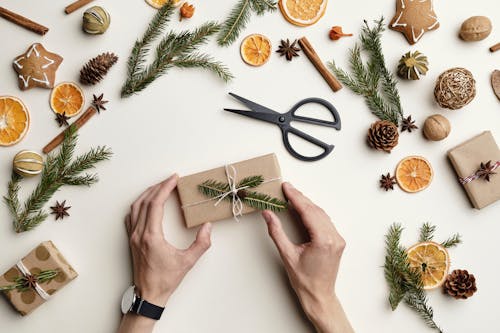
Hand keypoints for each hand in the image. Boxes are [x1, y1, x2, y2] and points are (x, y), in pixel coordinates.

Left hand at [119, 174, 210, 332]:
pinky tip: (146, 203)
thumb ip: (201, 243)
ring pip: (135, 207)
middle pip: (145, 201)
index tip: (174, 179)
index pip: (156, 204)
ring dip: (147, 194)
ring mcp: (132, 236)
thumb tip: (208, 226)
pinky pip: (131, 216)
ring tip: (160, 187)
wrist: (148, 295)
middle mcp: (139, 233)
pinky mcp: (131, 240)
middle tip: (170, 180)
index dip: (165, 188)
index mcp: (151, 236)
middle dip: (158, 187)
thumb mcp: (188, 262)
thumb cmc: (165, 280)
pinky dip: (139, 204)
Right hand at [262, 182, 352, 332]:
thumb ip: (276, 232)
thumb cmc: (304, 280)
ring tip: (292, 196)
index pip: (308, 211)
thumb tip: (268, 214)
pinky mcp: (337, 241)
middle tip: (287, 188)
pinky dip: (313, 213)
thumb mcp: (287, 255)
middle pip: (315, 210)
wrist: (319, 295)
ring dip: (307, 204)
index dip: (295, 197)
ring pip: (321, 214)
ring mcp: (337, 239)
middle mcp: (334, 237)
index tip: (286, 187)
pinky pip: (325, 221)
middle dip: (300, 198)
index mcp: (323, 240)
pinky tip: (304, 209)